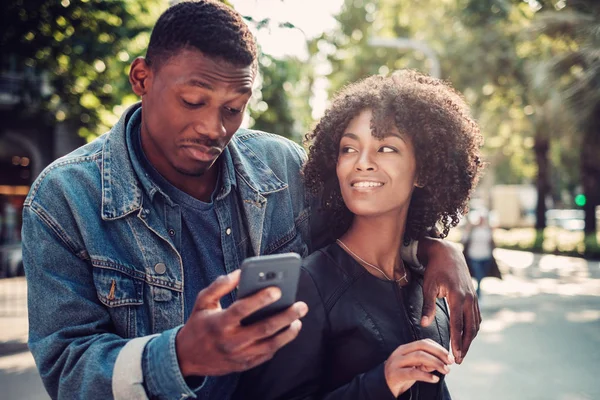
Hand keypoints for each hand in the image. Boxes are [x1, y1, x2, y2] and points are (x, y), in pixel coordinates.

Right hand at [176, 269, 308, 376]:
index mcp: (219, 323)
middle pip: (263, 328)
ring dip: (287, 333)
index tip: (277, 289)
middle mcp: (230, 341)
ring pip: (269, 345)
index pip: (242, 309)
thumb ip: (220, 285)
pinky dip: (278, 344)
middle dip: (285, 316)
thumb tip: (240, 272)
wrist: (187, 357)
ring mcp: (238, 356)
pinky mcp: (243, 365)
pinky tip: (287, 332)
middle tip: (301, 305)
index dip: (260, 299)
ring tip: (298, 320)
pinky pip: (265, 355)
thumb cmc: (199, 324)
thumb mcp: (202, 301)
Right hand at [384, 339, 452, 396]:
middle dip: (439, 353)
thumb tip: (441, 362)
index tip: (449, 356)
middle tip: (450, 362)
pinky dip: (426, 375)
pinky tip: (435, 379)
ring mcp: (396, 362)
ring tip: (445, 370)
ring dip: (435, 363)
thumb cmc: (401, 375)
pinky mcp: (395, 374)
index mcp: (405, 348)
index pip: (424, 342)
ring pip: (418, 357)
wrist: (382, 386)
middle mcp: (400, 352)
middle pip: (422, 346)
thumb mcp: (414, 366)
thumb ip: (426, 363)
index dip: (438, 347)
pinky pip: (413, 373)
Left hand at [419, 237, 480, 363]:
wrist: (448, 254)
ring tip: (463, 351)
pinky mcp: (474, 297)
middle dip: (465, 345)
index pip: (458, 324)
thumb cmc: (435, 270)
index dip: (457, 341)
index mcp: (457, 296)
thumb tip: (423, 324)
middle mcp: (468, 298)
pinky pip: (476, 316)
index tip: (456, 354)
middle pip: (470, 327)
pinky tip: (468, 336)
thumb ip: (427, 306)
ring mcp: (473, 298)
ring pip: (475, 323)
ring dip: (470, 339)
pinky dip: (473, 328)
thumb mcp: (428, 287)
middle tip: (460, 359)